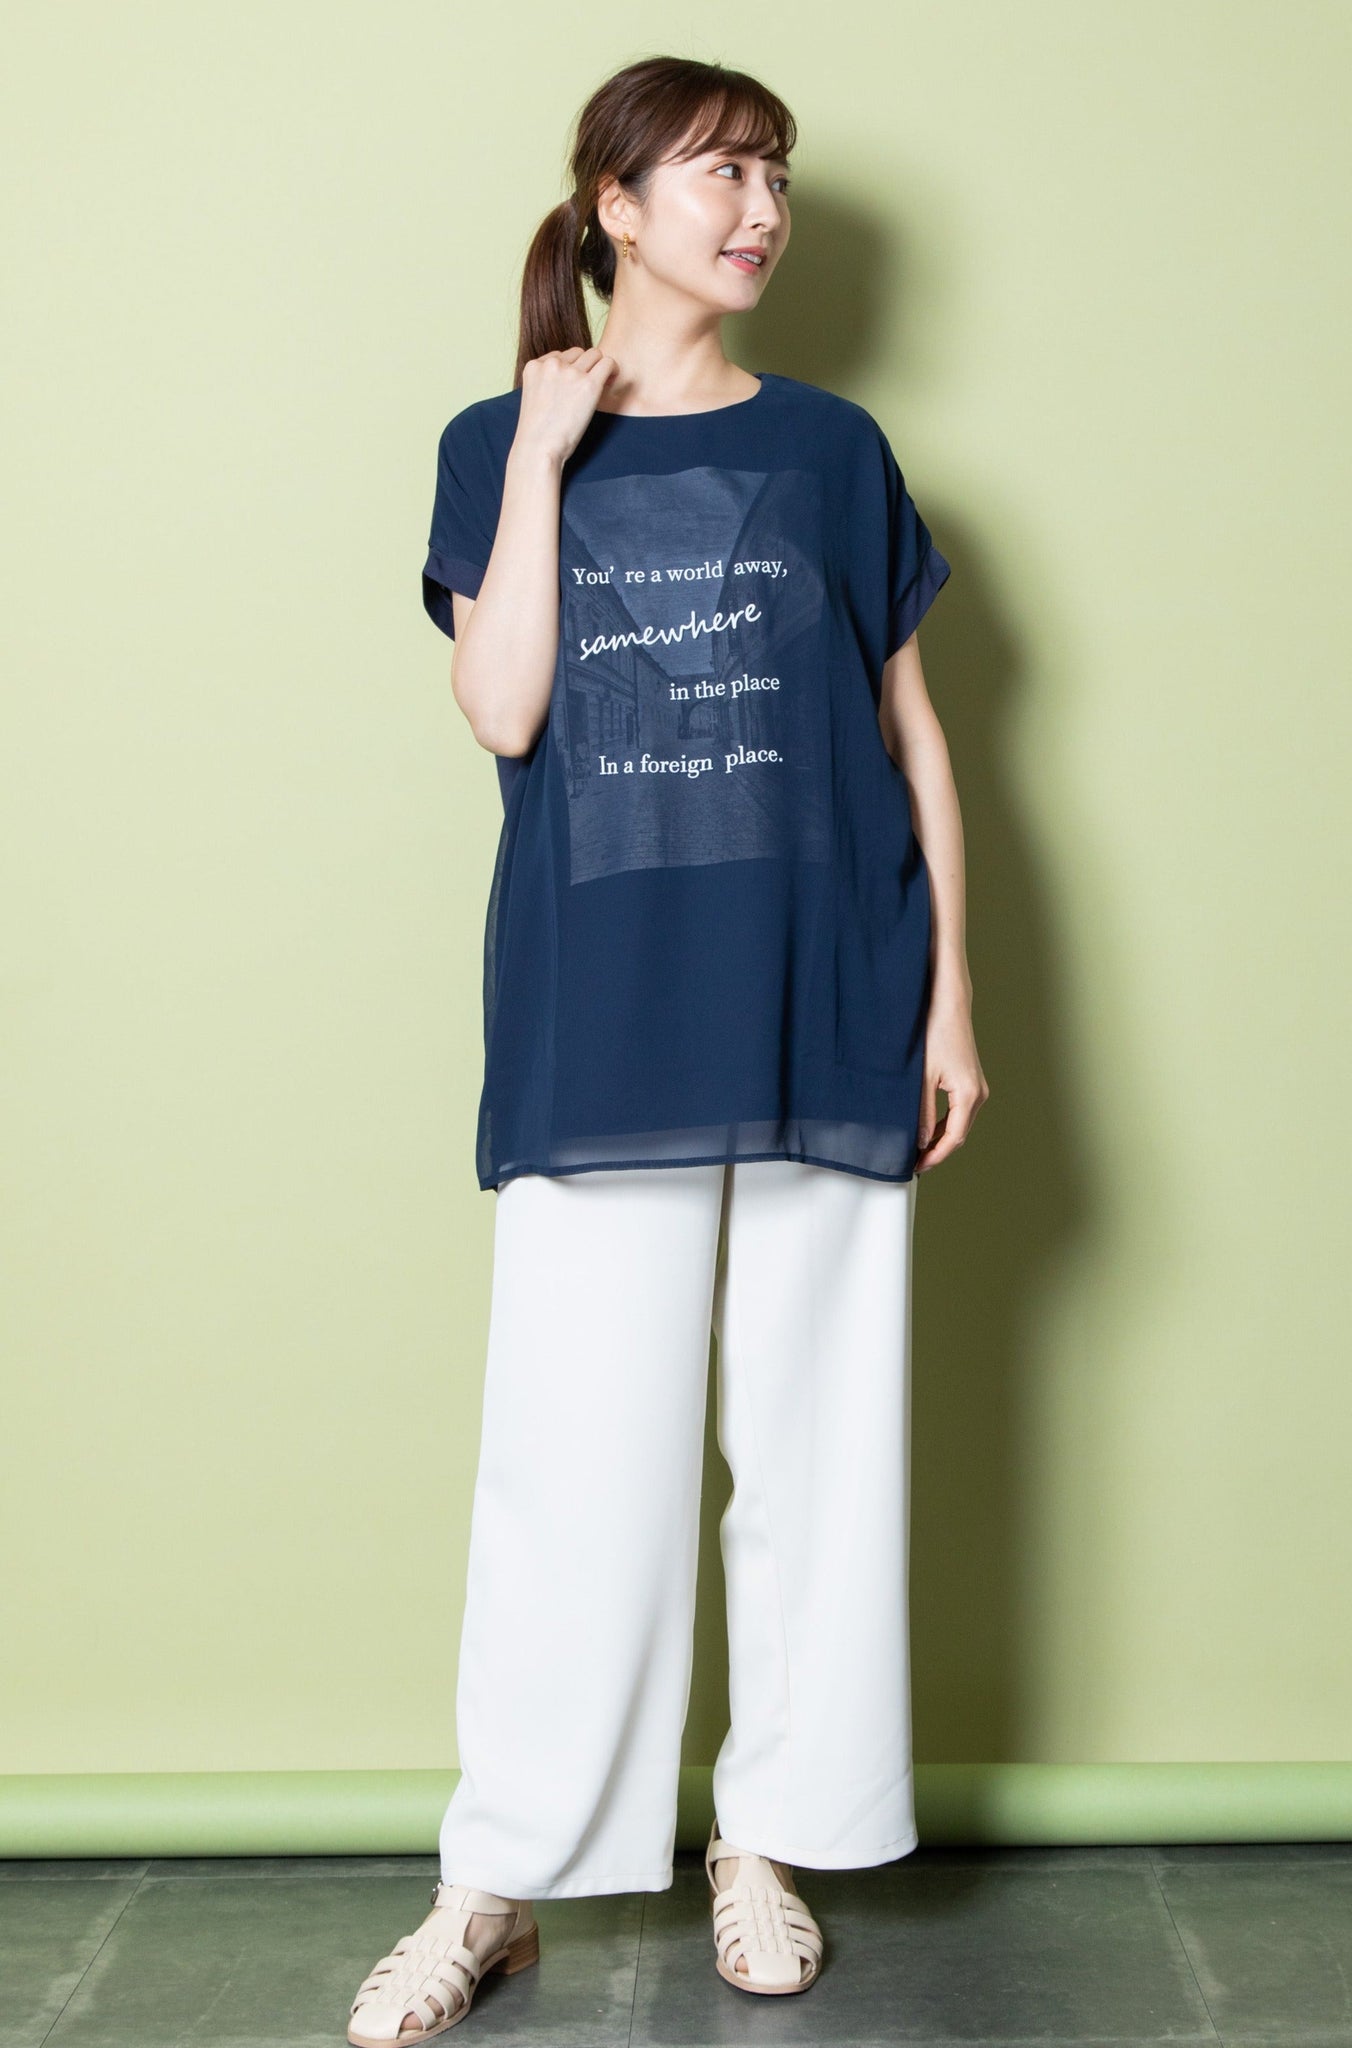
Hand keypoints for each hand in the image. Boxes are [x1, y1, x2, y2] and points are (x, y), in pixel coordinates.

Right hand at [514, 346, 618, 465]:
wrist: (538, 449)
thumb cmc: (537, 433)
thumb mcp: (534, 398)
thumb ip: (547, 382)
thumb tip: (570, 378)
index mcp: (534, 366)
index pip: (560, 356)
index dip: (571, 369)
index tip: (574, 386)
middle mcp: (552, 364)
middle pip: (579, 353)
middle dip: (586, 366)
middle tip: (589, 385)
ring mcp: (570, 373)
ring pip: (595, 354)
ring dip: (599, 367)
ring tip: (602, 384)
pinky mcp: (588, 384)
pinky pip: (608, 363)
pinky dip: (613, 370)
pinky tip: (611, 382)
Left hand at [915, 988, 988, 1173]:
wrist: (948, 1005)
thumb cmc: (935, 1033)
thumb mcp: (922, 1078)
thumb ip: (921, 1112)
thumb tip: (920, 1141)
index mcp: (968, 1095)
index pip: (953, 1138)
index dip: (935, 1156)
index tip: (917, 1167)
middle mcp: (978, 1093)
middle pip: (958, 1134)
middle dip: (937, 1151)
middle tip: (914, 1162)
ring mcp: (977, 1087)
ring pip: (959, 1124)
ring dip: (940, 1138)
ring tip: (918, 1149)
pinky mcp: (970, 1080)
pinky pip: (959, 1112)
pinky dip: (944, 1124)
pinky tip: (928, 1129)